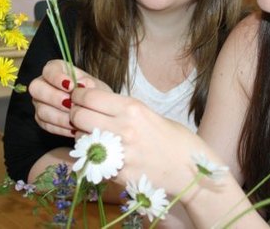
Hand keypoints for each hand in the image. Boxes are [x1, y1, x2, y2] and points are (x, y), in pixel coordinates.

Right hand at [28, 60, 111, 136]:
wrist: (97, 110)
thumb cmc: (94, 93)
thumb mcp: (96, 86)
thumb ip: (89, 84)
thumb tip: (82, 84)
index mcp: (56, 69)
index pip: (48, 69)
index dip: (57, 78)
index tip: (71, 86)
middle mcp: (43, 84)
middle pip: (36, 88)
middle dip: (53, 97)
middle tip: (70, 104)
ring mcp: (40, 102)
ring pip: (41, 110)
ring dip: (59, 116)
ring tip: (75, 119)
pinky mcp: (42, 119)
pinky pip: (46, 125)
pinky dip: (60, 128)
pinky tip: (73, 128)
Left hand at [70, 87, 213, 195]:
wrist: (193, 173)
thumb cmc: (177, 141)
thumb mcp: (151, 116)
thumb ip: (124, 111)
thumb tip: (98, 105)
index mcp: (133, 109)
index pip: (89, 97)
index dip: (79, 96)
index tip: (78, 97)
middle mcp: (123, 129)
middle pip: (79, 116)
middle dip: (76, 114)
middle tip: (81, 116)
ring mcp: (119, 154)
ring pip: (80, 138)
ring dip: (82, 136)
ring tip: (94, 137)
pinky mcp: (117, 174)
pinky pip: (92, 161)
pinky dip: (92, 156)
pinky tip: (102, 155)